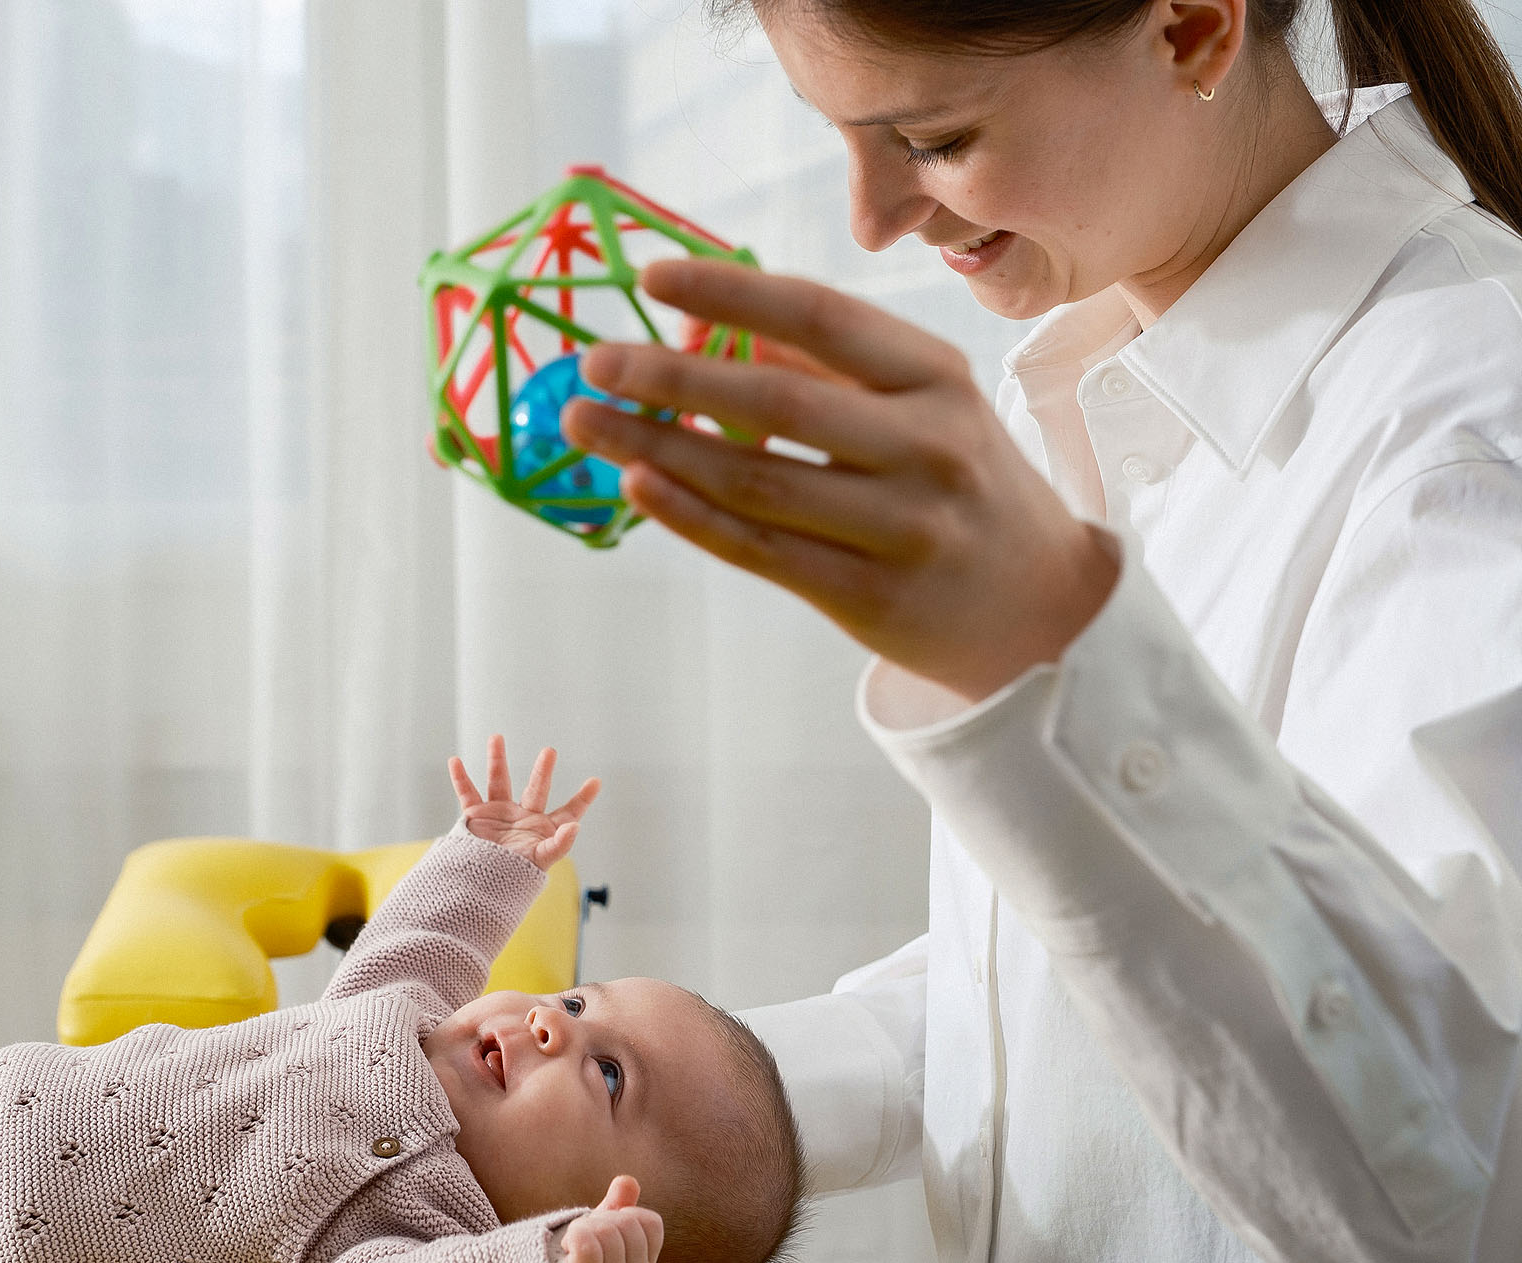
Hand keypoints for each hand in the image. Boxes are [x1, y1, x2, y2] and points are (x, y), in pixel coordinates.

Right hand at [450, 734, 600, 870]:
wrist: (480, 887)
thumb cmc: (514, 878)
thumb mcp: (540, 861)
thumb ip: (559, 845)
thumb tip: (576, 826)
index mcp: (544, 830)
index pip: (569, 812)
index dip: (582, 798)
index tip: (596, 781)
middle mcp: (524, 818)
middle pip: (536, 789)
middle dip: (543, 770)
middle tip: (550, 751)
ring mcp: (500, 814)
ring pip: (499, 781)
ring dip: (497, 760)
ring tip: (496, 737)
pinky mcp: (477, 816)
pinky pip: (467, 794)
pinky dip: (460, 779)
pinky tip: (455, 761)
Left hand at [560, 1175, 662, 1262]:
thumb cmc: (584, 1255)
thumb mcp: (603, 1228)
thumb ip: (618, 1204)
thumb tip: (628, 1181)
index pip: (651, 1223)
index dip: (627, 1214)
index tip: (608, 1227)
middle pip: (626, 1222)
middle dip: (600, 1219)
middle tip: (585, 1237)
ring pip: (605, 1231)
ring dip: (582, 1228)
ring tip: (573, 1245)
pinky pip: (588, 1248)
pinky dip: (574, 1236)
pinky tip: (568, 1247)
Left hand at [563, 258, 1120, 702]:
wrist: (1046, 612)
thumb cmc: (961, 490)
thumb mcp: (924, 409)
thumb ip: (825, 370)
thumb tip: (704, 328)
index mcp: (936, 377)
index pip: (820, 316)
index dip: (732, 291)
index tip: (652, 277)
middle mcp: (928, 445)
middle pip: (777, 399)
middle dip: (673, 375)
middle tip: (595, 361)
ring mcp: (903, 526)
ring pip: (757, 480)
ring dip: (658, 448)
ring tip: (588, 422)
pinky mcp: (872, 597)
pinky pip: (761, 549)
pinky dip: (690, 516)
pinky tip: (637, 485)